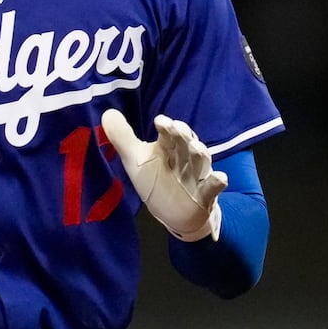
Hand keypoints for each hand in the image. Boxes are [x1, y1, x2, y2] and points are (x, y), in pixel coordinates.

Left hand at [100, 109, 226, 241]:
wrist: (174, 215)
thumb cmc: (156, 182)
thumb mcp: (136, 161)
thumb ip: (123, 138)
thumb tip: (107, 113)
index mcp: (168, 148)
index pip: (168, 135)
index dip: (166, 127)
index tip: (160, 121)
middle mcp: (185, 158)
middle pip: (186, 144)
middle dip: (183, 136)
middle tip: (179, 128)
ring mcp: (196, 176)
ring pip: (200, 163)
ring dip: (200, 155)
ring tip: (197, 147)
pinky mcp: (205, 196)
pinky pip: (212, 188)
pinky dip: (217, 182)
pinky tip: (220, 178)